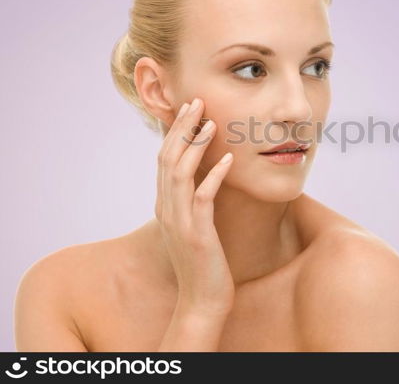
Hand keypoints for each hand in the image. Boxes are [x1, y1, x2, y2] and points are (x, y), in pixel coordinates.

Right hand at [154, 97, 234, 315]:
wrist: (202, 300)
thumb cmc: (203, 261)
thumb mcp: (194, 224)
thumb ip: (194, 200)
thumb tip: (206, 174)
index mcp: (166, 205)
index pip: (165, 159)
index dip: (175, 131)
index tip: (189, 108)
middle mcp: (167, 209)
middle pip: (168, 158)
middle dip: (182, 128)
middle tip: (197, 102)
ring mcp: (179, 222)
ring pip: (180, 174)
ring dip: (195, 146)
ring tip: (212, 123)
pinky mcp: (197, 235)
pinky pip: (203, 199)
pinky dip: (215, 177)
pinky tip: (229, 160)